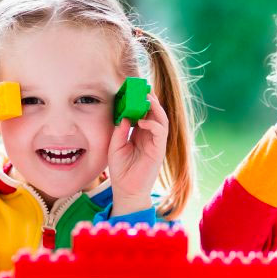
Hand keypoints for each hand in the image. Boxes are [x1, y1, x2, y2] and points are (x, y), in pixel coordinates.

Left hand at [108, 92, 167, 216]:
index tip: (131, 89)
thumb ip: (120, 131)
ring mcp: (156, 142)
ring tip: (146, 98)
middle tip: (141, 87)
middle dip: (149, 99)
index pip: (143, 112)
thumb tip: (124, 116)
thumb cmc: (121, 170)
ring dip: (155, 107)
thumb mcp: (115, 146)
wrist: (126, 190)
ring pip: (161, 119)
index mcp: (140, 133)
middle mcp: (150, 136)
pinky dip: (153, 124)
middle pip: (154, 112)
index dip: (139, 100)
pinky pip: (161, 132)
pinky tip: (142, 122)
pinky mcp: (159, 150)